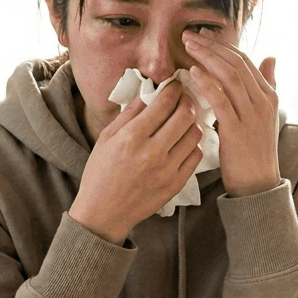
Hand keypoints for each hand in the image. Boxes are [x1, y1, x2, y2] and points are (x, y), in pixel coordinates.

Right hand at [70, 83, 203, 242]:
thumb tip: (149, 92)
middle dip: (187, 101)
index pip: (164, 103)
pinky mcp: (176, 184)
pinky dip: (193, 145)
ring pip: (195, 134)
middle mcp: (152, 152)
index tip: (175, 85)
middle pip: (185, 115)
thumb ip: (129, 113)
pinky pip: (196, 156)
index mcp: (132, 137)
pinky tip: (183, 143)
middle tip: (184, 99)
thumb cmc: (101, 173)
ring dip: (192, 123)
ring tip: (184, 121)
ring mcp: (166, 170)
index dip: (174, 88)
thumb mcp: (107, 138)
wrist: (104, 213)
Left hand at [183, 30, 280, 197]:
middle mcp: (264, 102)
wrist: (258, 185)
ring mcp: (252, 115)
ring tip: (188, 46)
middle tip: (189, 35)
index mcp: (269, 96)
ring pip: (230, 76)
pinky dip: (207, 84)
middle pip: (237, 63)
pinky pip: (221, 100)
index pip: (245, 60)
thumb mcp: (264, 115)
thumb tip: (271, 57)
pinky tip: (193, 73)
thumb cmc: (254, 151)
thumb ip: (267, 85)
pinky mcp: (238, 130)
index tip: (202, 36)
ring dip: (207, 57)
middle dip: (212, 46)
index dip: (222, 45)